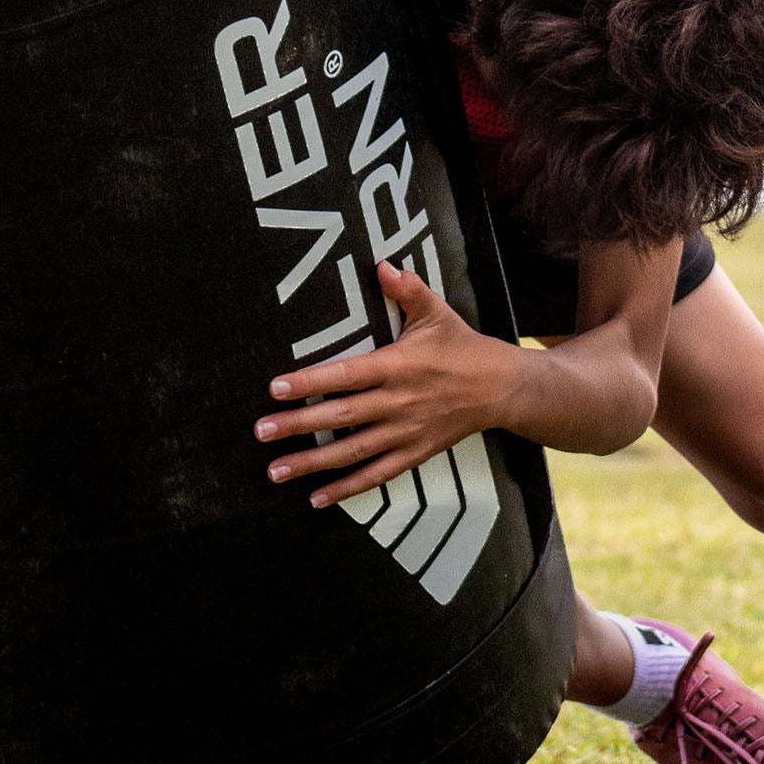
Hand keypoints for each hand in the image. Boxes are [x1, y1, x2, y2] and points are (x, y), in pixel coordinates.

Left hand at [256, 262, 521, 507]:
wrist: (502, 388)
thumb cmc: (461, 346)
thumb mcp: (436, 312)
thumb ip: (406, 289)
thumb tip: (382, 265)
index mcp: (398, 366)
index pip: (346, 374)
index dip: (310, 382)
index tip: (276, 388)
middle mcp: (398, 402)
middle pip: (341, 417)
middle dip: (298, 425)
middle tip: (261, 431)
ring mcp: (406, 432)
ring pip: (352, 452)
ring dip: (312, 463)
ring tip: (274, 471)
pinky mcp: (415, 454)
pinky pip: (376, 475)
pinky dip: (347, 489)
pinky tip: (315, 498)